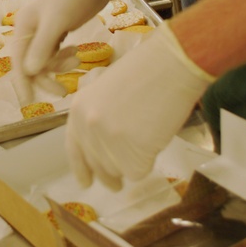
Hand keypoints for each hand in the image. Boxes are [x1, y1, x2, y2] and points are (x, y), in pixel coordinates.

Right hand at [12, 0, 115, 82]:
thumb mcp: (58, 21)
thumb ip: (42, 46)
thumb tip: (29, 72)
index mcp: (24, 25)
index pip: (18, 59)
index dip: (22, 82)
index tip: (28, 102)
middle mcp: (30, 29)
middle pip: (32, 63)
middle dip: (47, 76)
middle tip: (63, 92)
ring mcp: (43, 31)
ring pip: (44, 59)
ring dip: (58, 66)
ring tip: (77, 59)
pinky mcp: (56, 31)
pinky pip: (54, 53)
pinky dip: (63, 57)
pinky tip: (75, 52)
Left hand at [65, 22, 214, 189]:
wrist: (170, 65)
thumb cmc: (145, 72)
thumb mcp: (105, 92)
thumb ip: (97, 118)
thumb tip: (101, 150)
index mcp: (78, 110)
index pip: (74, 150)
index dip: (82, 168)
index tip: (86, 182)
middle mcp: (88, 127)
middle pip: (98, 166)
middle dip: (112, 172)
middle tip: (126, 170)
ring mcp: (109, 141)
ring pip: (118, 171)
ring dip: (132, 163)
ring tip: (146, 138)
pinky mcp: (132, 153)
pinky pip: (138, 172)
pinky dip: (149, 162)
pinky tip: (155, 140)